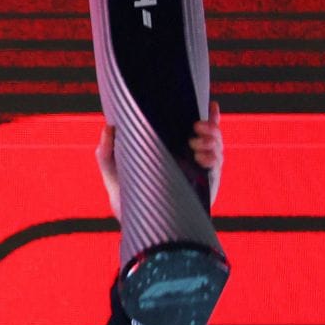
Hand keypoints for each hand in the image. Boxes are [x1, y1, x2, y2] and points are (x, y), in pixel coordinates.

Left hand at [97, 100, 224, 217]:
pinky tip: (201, 159)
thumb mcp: (112, 166)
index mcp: (174, 147)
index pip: (197, 128)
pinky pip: (216, 170)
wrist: (128, 218)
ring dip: (212, 142)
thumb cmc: (122, 190)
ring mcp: (198, 173)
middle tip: (196, 127)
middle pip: (212, 136)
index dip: (209, 116)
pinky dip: (212, 160)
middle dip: (211, 127)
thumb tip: (108, 126)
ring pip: (217, 151)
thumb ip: (107, 147)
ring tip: (195, 144)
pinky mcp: (203, 189)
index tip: (211, 105)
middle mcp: (190, 158)